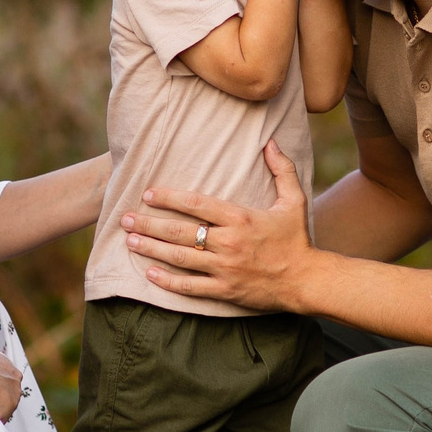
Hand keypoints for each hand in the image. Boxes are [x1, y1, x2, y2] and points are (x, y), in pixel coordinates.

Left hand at [122, 140, 316, 310]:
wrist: (307, 280)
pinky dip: (167, 282)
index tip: (148, 194)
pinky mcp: (225, 290)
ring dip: (151, 248)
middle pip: (180, 231)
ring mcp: (225, 268)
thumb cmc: (297, 239)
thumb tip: (270, 142)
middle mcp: (228, 242)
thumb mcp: (294, 200)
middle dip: (149, 223)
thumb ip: (282, 169)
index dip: (169, 198)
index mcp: (240, 218)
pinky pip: (190, 287)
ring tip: (129, 240)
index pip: (196, 204)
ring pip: (179, 257)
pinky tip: (149, 274)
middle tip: (125, 218)